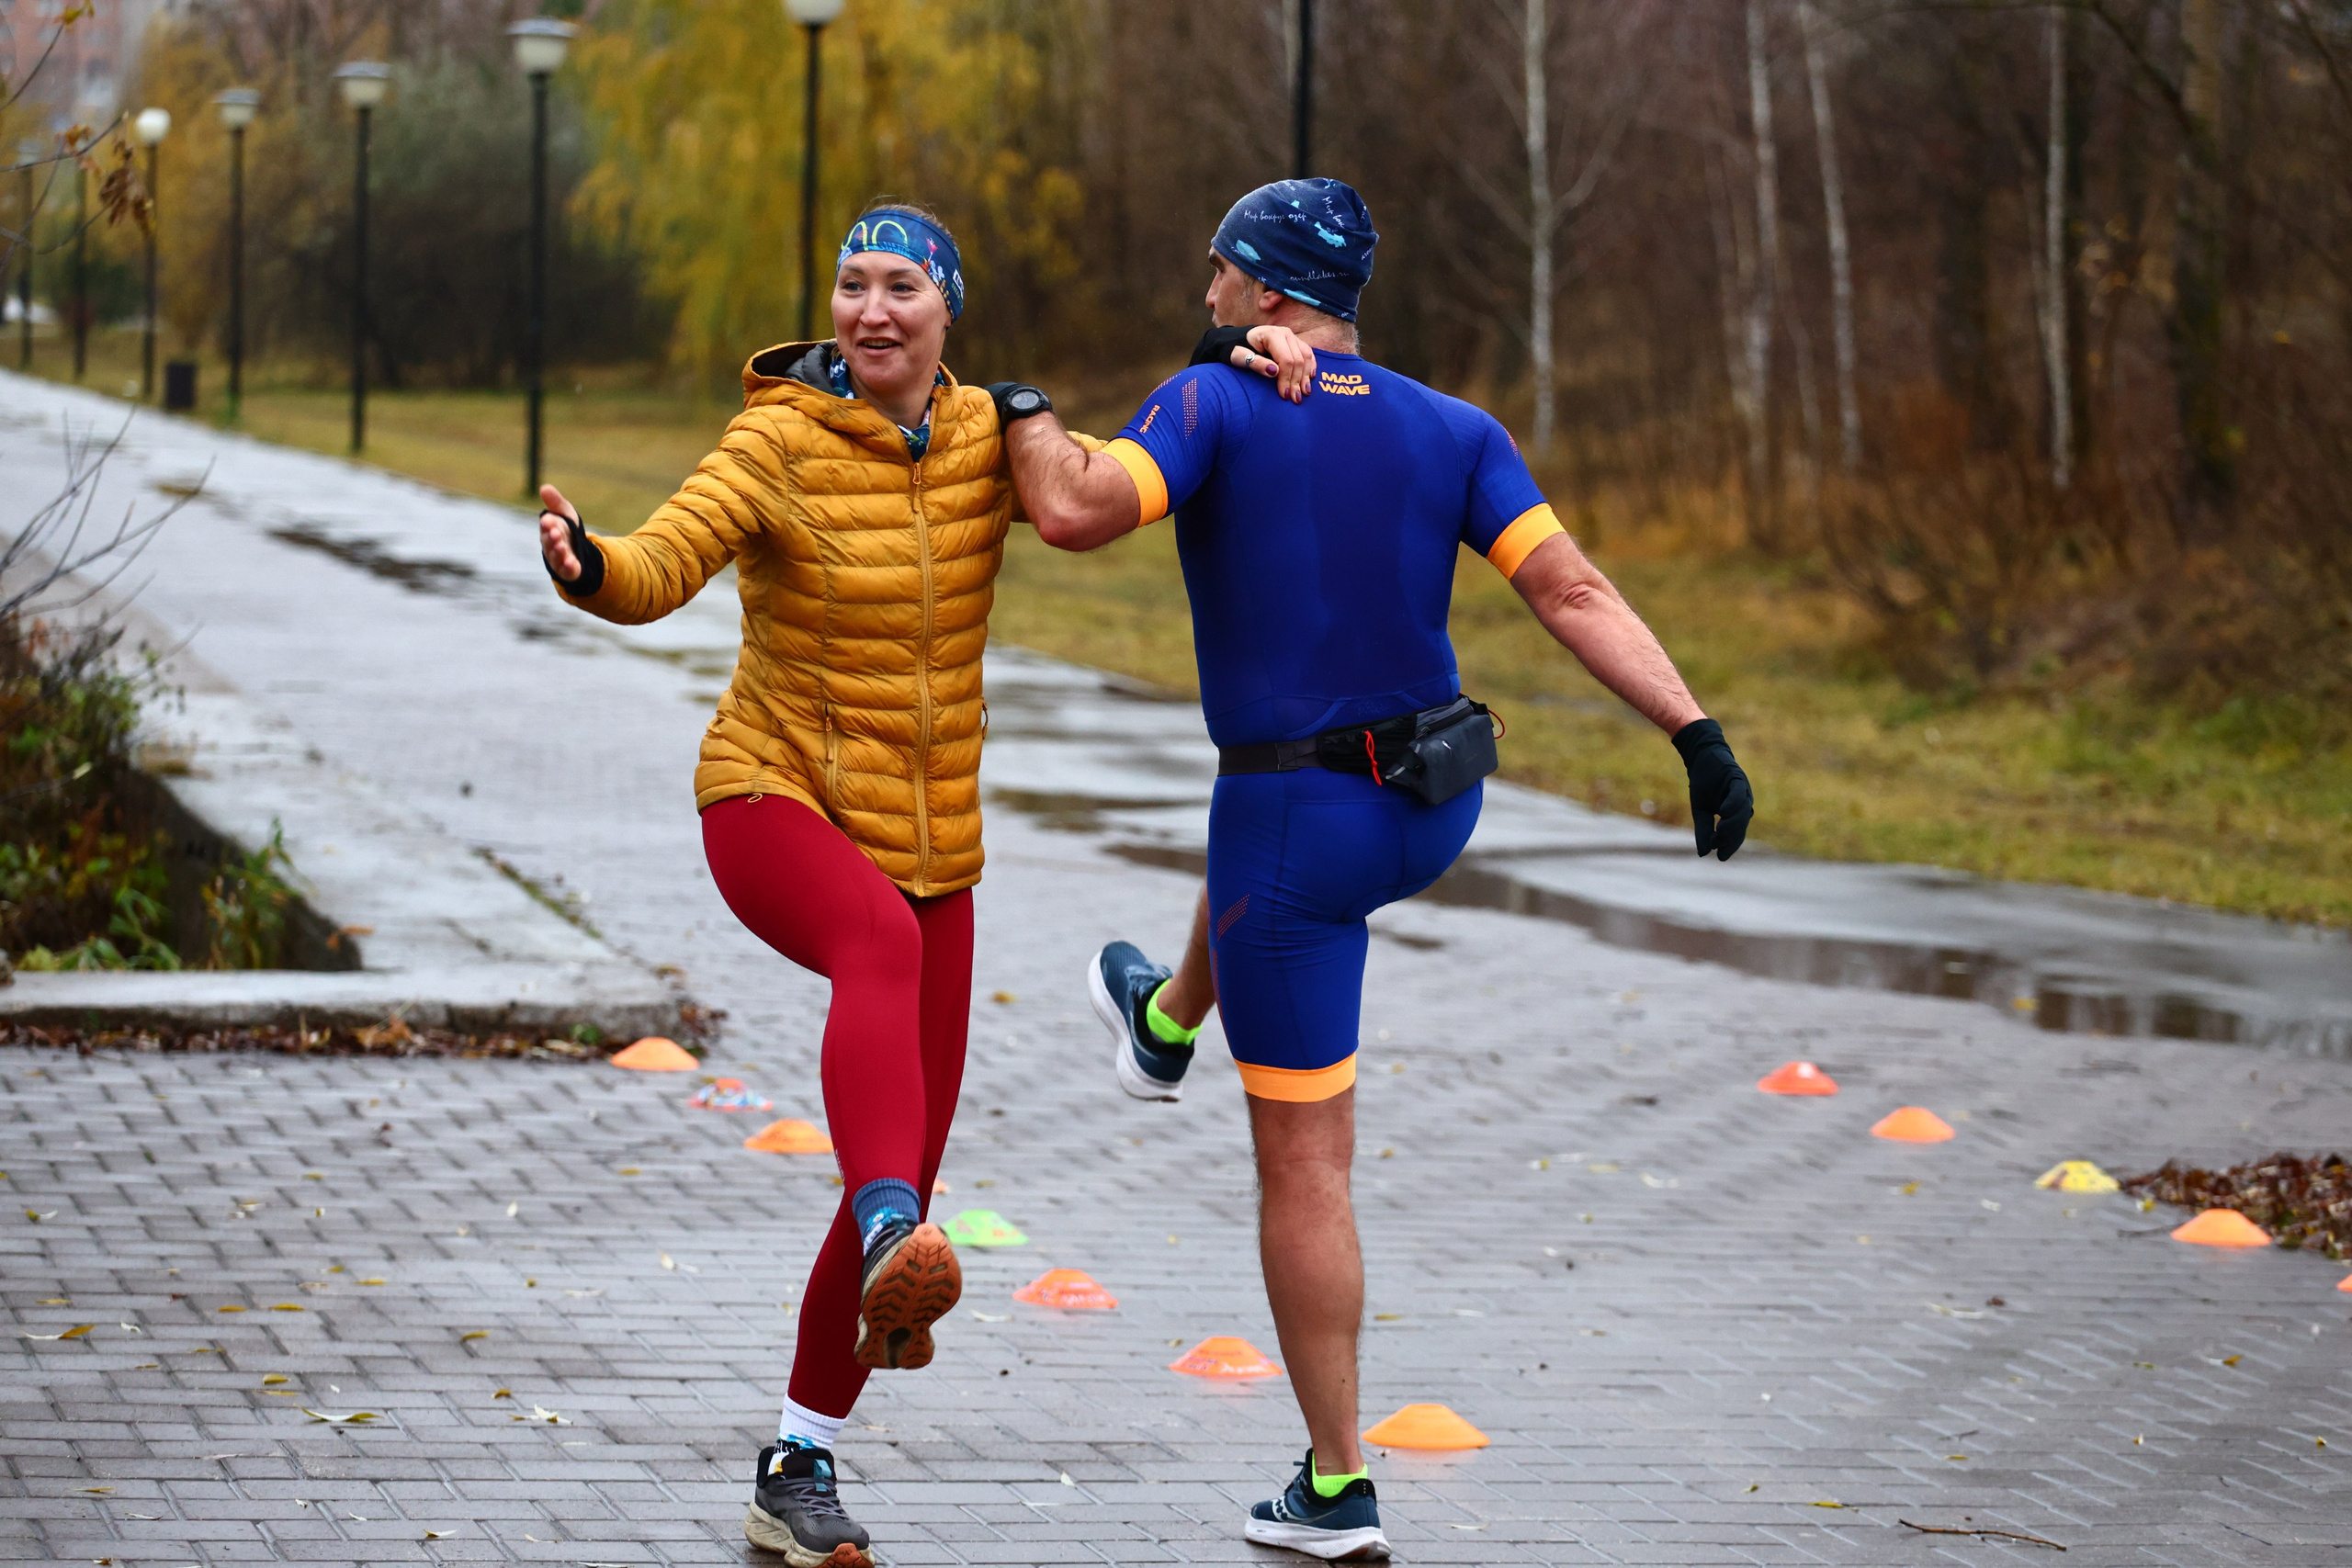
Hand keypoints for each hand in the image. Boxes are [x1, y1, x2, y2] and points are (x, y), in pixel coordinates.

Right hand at [538, 483, 581, 582]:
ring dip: (559, 551)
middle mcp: (551, 545)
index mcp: (549, 530)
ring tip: (562, 546)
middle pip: (550, 541)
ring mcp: (558, 558)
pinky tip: (571, 564)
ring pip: (556, 556)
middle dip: (552, 537)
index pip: (547, 526)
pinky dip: (568, 567)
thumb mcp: (565, 513)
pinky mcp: (567, 570)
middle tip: (555, 533)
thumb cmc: (568, 530)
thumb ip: (556, 503)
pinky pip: (566, 570)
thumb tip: (544, 487)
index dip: (548, 524)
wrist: (578, 551)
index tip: (548, 520)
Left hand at [1239, 324, 1316, 401]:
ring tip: (1304, 393)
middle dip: (1296, 381)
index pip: (1286, 360)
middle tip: (1295, 399)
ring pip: (1306, 357)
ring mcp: (1292, 337)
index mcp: (1272, 334)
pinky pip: (1308, 354)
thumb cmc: (1237, 350)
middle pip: (1298, 360)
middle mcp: (1285, 333)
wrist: (1239, 341)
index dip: (1286, 379)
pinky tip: (1310, 379)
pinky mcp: (1296, 342)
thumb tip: (1274, 371)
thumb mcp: (1239, 357)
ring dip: (1306, 376)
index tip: (1283, 395)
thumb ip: (1255, 363)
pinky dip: (1310, 367)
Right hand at [1670, 718, 1753, 859]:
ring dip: (1731, 826)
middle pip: (1740, 826)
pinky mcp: (1737, 779)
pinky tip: (1723, 813)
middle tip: (1718, 847)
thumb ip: (1704, 830)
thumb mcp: (1700, 811)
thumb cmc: (1703, 785)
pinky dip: (1733, 805)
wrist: (1701, 758)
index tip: (1721, 858)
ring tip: (1719, 835)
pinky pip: (1738, 795)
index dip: (1730, 846)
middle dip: (1730, 839)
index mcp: (1737, 813)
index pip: (1737, 834)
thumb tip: (1703, 853)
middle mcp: (1744, 803)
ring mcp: (1743, 791)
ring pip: (1741, 813)